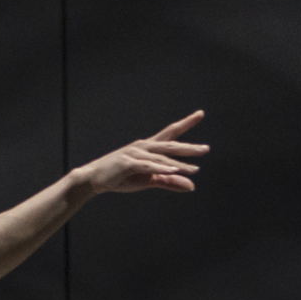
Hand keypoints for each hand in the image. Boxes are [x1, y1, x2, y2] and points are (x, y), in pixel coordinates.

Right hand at [78, 111, 206, 195]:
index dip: (186, 123)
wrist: (94, 178)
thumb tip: (192, 186)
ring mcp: (135, 153)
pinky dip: (161, 167)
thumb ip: (170, 181)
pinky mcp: (128, 163)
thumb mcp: (149, 180)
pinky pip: (148, 166)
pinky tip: (173, 169)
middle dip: (189, 147)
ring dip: (178, 164)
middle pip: (170, 144)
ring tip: (194, 169)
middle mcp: (144, 146)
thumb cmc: (122, 177)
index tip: (200, 114)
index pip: (171, 134)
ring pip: (162, 157)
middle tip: (206, 149)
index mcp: (150, 147)